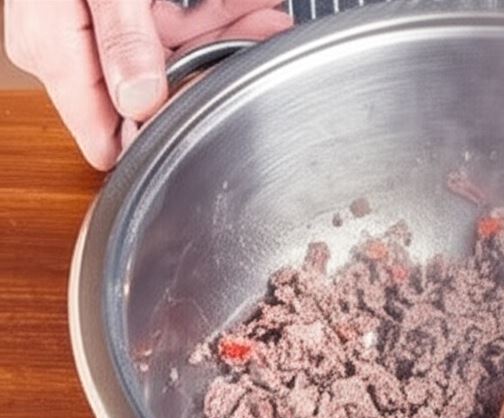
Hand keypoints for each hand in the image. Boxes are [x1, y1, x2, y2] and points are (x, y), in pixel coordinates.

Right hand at [4, 0, 292, 170]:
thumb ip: (121, 39)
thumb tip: (140, 100)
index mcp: (54, 52)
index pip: (104, 136)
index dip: (158, 136)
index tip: (211, 111)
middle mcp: (69, 49)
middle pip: (152, 92)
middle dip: (210, 71)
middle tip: (261, 45)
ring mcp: (94, 31)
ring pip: (171, 56)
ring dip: (224, 37)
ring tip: (267, 19)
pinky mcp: (117, 12)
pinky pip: (168, 26)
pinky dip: (211, 14)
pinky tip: (251, 5)